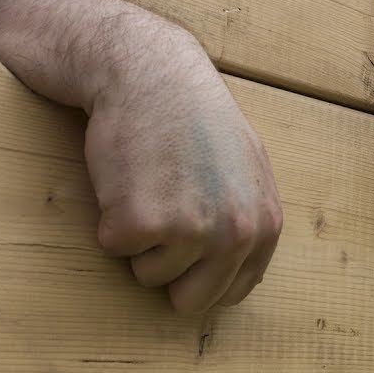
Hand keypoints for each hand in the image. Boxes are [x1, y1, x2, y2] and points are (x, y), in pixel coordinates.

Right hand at [84, 25, 283, 315]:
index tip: (186, 239)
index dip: (201, 272)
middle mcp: (235, 233)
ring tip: (148, 182)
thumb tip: (248, 270)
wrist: (150, 72)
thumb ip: (251, 218)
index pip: (233, 290)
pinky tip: (125, 175)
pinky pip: (113, 249)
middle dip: (169, 268)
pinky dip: (109, 219)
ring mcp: (189, 230)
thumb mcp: (247, 166)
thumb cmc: (194, 115)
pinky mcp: (140, 223)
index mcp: (264, 225)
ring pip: (148, 274)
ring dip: (138, 237)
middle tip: (162, 213)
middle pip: (191, 300)